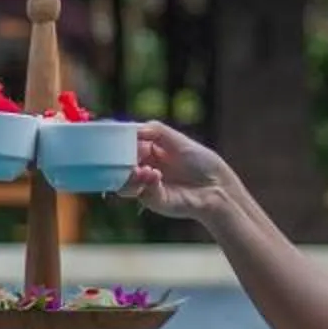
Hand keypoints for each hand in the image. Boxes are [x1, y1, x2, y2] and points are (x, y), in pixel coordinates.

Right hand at [124, 121, 238, 221]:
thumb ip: (155, 130)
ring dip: (128, 172)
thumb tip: (133, 128)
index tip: (111, 134)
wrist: (216, 185)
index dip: (117, 141)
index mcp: (147, 152)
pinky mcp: (153, 200)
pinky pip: (140, 191)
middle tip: (125, 152)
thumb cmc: (200, 161)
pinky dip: (144, 181)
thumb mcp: (177, 139)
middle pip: (119, 164)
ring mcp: (146, 185)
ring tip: (141, 168)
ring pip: (122, 181)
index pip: (124, 146)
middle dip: (119, 157)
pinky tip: (155, 175)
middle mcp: (143, 168)